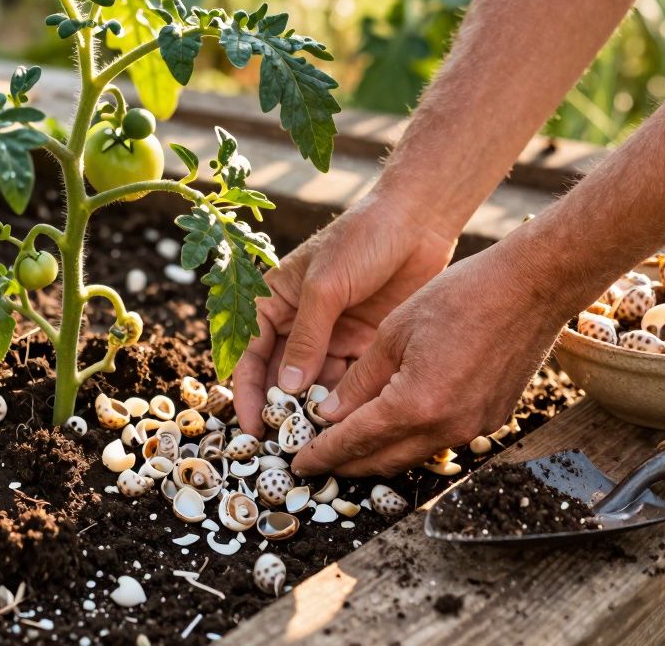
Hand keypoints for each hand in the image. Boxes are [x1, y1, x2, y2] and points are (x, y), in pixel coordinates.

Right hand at [231, 190, 455, 436]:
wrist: (418, 220)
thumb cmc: (361, 239)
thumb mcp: (326, 285)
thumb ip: (307, 337)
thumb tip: (288, 387)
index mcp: (274, 301)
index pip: (249, 353)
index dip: (246, 391)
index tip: (251, 427)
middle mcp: (298, 323)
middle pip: (279, 376)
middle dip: (279, 409)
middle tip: (284, 444)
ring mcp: (331, 336)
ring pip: (313, 384)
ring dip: (313, 411)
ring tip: (316, 442)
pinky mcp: (363, 344)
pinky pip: (347, 381)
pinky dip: (344, 403)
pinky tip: (347, 425)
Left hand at [289, 242, 566, 476]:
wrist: (531, 288)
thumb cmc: (460, 297)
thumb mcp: (393, 333)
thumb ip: (359, 380)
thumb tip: (328, 413)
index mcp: (415, 404)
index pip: (355, 442)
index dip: (322, 454)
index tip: (298, 461)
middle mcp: (446, 427)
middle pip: (383, 461)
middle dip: (346, 464)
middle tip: (317, 460)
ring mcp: (473, 427)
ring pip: (412, 454)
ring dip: (378, 454)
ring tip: (348, 446)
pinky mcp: (490, 419)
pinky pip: (440, 440)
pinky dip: (410, 439)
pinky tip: (394, 424)